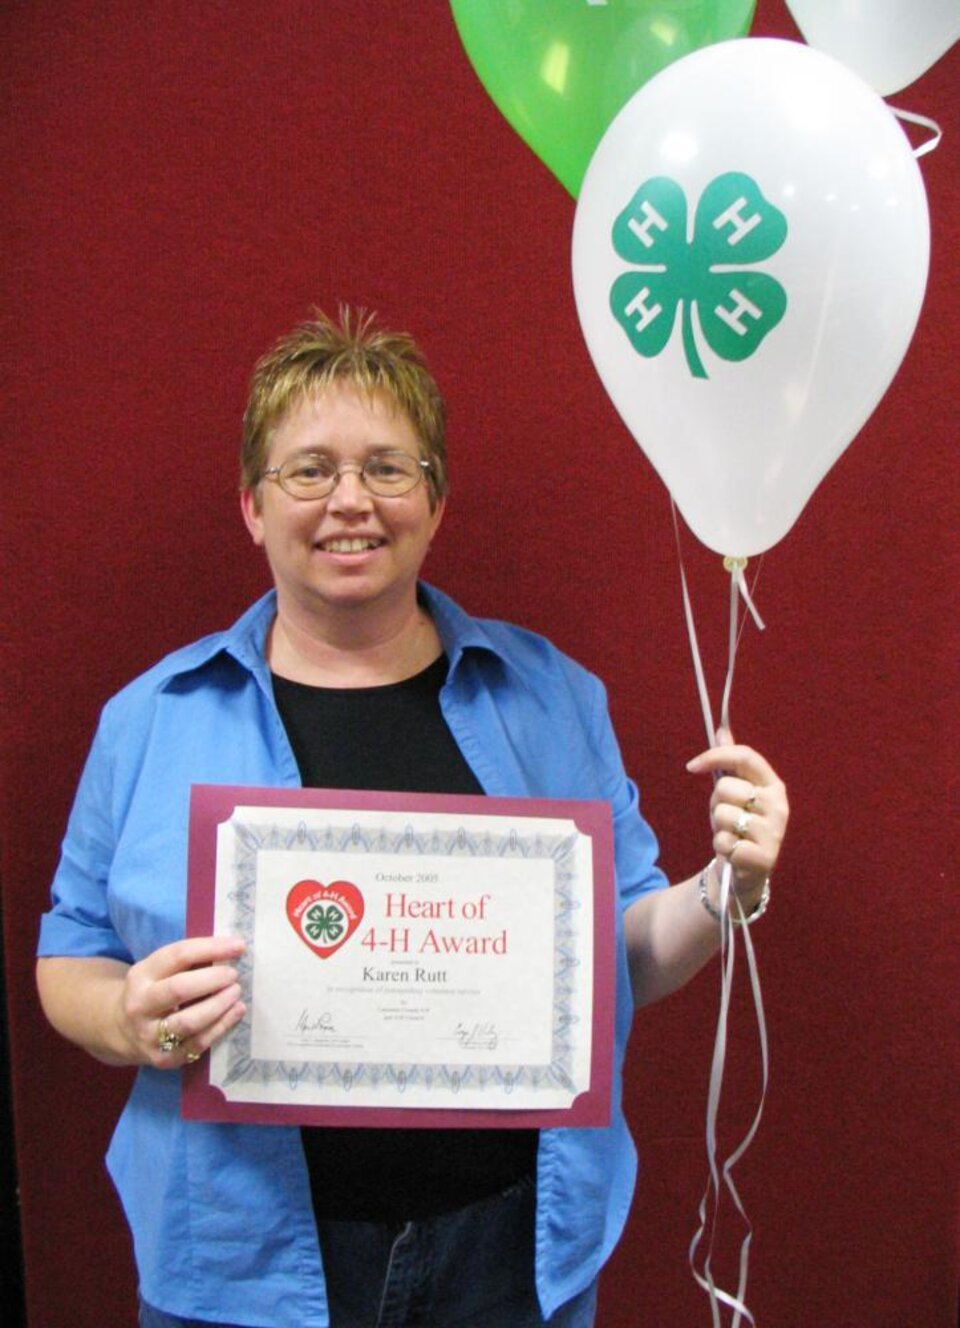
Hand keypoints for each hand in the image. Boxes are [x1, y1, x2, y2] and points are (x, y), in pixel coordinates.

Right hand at [117, 935, 246, 1068]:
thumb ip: (189, 960)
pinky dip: (221, 1026)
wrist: (123, 1030)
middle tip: (234, 975)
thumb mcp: (159, 970)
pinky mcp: (163, 1058)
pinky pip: (197, 1043)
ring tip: (236, 993)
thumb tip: (232, 949)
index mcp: (141, 975)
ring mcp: (149, 1035)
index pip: (178, 956)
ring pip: (189, 1021)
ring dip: (219, 1005)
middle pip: (180, 989)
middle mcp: (140, 1006)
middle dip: (213, 979)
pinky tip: (235, 1012)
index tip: (239, 945)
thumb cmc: (153, 990)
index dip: (211, 949)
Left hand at [686, 728, 788, 907]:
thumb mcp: (735, 791)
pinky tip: (733, 852)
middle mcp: (778, 806)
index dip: (716, 756)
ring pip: (722, 815)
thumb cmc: (740, 824)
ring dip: (718, 827)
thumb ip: (731, 763)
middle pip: (725, 787)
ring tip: (731, 834)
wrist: (747, 869)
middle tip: (726, 817)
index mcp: (773, 785)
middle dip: (716, 803)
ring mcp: (774, 832)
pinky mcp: (764, 857)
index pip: (745, 756)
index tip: (691, 766)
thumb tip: (721, 729)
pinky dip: (721, 847)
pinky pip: (724, 842)